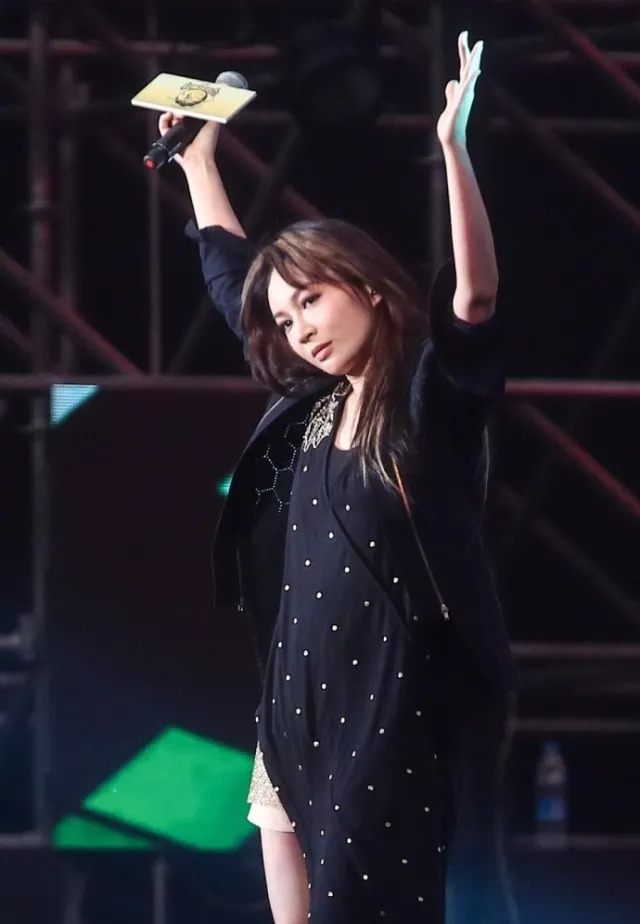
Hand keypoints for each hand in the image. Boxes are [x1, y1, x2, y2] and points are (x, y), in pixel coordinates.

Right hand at [157, 111, 220, 168]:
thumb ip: (213, 115)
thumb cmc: (206, 145)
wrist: (198, 158)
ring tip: (176, 114)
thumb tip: (212, 106)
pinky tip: (168, 115)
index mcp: (196, 127)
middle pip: (178, 114)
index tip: (187, 103)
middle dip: (178, 109)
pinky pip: (163, 126)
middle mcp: (186, 130)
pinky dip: (163, 120)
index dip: (186, 107)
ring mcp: (177, 134)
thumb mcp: (213, 125)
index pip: (188, 112)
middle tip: (182, 110)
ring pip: (170, 119)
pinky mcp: (169, 138)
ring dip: (171, 113)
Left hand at [436, 31, 482, 148]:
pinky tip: (475, 71)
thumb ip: (452, 92)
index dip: (464, 52)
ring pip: (470, 75)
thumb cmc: (451, 124)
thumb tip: (453, 81)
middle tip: (465, 33)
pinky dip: (471, 80)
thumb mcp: (450, 103)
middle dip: (467, 50)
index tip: (464, 37)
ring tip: (478, 46)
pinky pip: (467, 90)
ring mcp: (465, 96)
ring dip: (474, 60)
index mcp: (463, 89)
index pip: (464, 67)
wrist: (451, 139)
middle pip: (467, 66)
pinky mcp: (461, 104)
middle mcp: (466, 90)